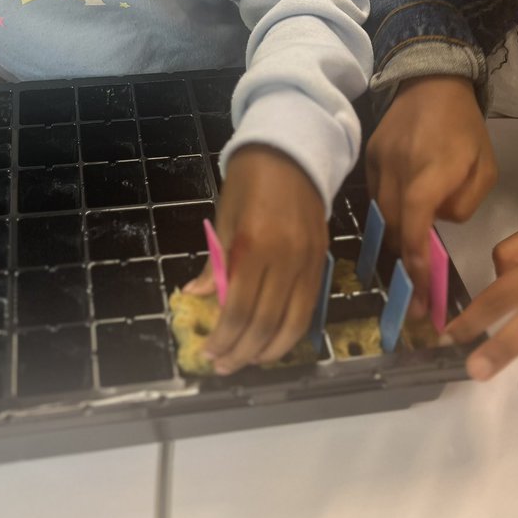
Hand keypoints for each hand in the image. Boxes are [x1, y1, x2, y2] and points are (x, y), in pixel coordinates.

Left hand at [185, 145, 327, 373]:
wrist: (291, 151)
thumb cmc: (249, 181)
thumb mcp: (224, 217)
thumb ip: (216, 262)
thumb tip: (195, 297)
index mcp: (255, 245)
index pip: (240, 307)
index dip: (224, 336)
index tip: (209, 352)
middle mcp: (286, 258)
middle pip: (266, 321)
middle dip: (242, 351)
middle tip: (224, 366)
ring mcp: (308, 261)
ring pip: (293, 322)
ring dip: (269, 349)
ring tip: (248, 362)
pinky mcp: (322, 260)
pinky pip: (308, 306)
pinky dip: (291, 330)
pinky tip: (274, 341)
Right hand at [365, 75, 496, 315]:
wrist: (431, 82)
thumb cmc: (465, 127)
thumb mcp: (486, 167)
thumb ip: (466, 202)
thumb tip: (439, 222)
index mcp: (430, 172)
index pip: (415, 224)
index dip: (415, 261)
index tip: (420, 292)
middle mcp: (398, 170)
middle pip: (394, 227)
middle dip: (404, 264)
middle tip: (416, 297)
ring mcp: (378, 163)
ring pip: (381, 215)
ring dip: (395, 241)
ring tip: (407, 267)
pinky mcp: (369, 157)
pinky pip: (375, 196)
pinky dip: (387, 215)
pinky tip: (398, 226)